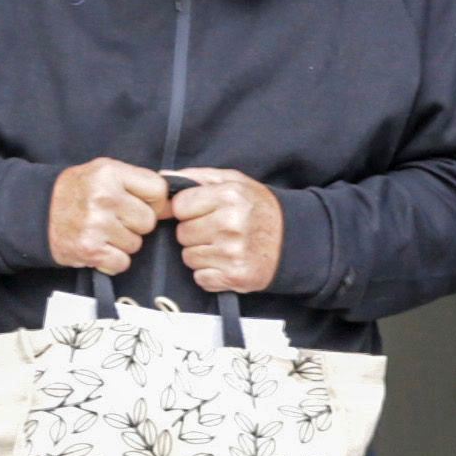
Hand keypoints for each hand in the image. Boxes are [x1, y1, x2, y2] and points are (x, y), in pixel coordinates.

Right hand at [50, 157, 169, 273]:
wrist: (37, 211)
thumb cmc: (76, 192)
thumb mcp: (104, 172)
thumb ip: (137, 183)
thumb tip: (173, 203)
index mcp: (110, 172)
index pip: (158, 190)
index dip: (153, 201)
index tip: (138, 203)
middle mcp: (104, 197)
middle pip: (148, 221)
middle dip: (135, 224)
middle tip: (114, 219)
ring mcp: (96, 225)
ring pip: (136, 244)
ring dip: (123, 243)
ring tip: (102, 231)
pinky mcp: (90, 250)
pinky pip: (122, 262)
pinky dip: (112, 260)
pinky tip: (98, 247)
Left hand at [168, 168, 282, 294]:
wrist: (294, 239)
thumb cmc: (258, 208)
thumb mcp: (234, 182)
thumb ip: (197, 177)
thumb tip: (161, 177)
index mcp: (229, 196)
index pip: (179, 206)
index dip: (187, 209)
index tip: (201, 211)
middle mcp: (231, 224)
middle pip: (181, 233)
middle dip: (194, 232)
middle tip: (216, 230)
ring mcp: (233, 253)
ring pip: (188, 257)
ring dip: (201, 253)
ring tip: (223, 246)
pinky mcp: (236, 277)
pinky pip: (200, 278)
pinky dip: (209, 274)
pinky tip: (226, 263)